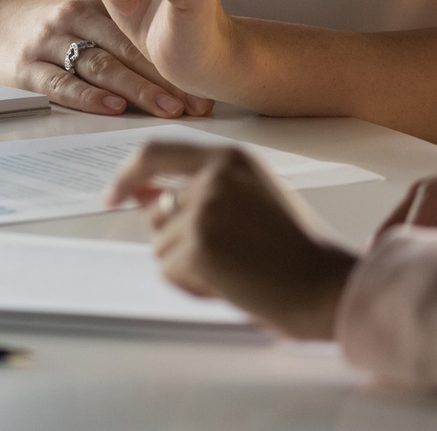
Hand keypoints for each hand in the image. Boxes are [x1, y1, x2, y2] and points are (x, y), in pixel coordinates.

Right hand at [0, 0, 211, 117]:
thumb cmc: (50, 19)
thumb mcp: (87, 2)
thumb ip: (130, 15)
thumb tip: (187, 41)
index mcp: (97, 0)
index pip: (142, 25)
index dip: (175, 53)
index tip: (205, 80)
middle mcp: (75, 17)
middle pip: (127, 47)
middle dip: (166, 75)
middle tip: (198, 101)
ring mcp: (50, 42)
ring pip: (100, 66)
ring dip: (138, 89)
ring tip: (169, 108)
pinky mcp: (26, 68)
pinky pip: (60, 83)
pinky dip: (88, 97)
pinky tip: (114, 108)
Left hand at [106, 142, 356, 339]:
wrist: (323, 282)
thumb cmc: (294, 247)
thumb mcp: (250, 198)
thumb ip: (200, 189)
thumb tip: (139, 197)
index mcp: (230, 157)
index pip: (157, 152)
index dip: (129, 175)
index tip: (113, 195)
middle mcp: (213, 176)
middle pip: (158, 212)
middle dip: (177, 241)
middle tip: (223, 258)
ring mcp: (204, 210)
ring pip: (161, 246)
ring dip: (188, 266)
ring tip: (236, 269)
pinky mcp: (198, 246)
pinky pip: (170, 271)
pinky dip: (192, 285)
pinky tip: (231, 283)